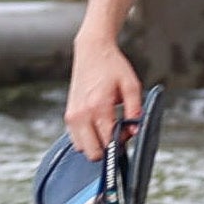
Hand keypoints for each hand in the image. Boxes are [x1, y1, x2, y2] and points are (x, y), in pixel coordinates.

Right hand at [65, 31, 141, 159]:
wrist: (92, 51)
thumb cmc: (111, 66)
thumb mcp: (131, 85)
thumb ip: (135, 110)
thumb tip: (136, 130)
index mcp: (98, 106)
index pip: (108, 143)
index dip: (121, 143)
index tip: (127, 133)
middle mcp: (81, 114)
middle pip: (92, 152)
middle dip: (107, 148)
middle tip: (117, 132)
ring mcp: (72, 116)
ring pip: (82, 149)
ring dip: (96, 143)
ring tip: (107, 127)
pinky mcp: (68, 115)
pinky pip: (76, 139)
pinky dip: (87, 138)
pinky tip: (97, 124)